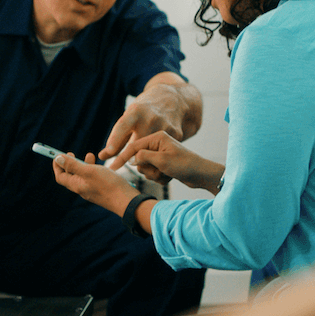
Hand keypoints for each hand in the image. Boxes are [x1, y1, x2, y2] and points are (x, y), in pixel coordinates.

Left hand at [52, 152, 139, 215]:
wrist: (126, 200)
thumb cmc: (108, 185)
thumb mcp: (89, 171)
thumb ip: (73, 165)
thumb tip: (58, 159)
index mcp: (76, 185)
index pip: (60, 176)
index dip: (57, 165)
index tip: (58, 155)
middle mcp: (82, 189)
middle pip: (70, 176)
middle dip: (70, 163)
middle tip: (72, 153)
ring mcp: (92, 190)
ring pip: (83, 176)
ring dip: (83, 164)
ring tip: (90, 155)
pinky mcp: (101, 190)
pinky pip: (92, 179)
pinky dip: (93, 170)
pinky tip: (101, 165)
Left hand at [98, 73, 201, 168]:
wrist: (172, 100)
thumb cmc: (144, 111)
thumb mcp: (129, 117)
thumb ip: (117, 139)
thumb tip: (101, 156)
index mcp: (136, 112)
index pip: (123, 126)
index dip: (115, 140)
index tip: (109, 153)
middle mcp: (151, 118)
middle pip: (137, 145)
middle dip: (129, 157)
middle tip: (121, 164)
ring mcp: (165, 126)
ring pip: (151, 152)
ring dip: (144, 159)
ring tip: (143, 155)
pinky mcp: (177, 134)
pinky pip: (163, 152)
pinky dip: (158, 156)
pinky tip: (158, 152)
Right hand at [109, 132, 224, 193]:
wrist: (202, 174)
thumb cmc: (185, 165)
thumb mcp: (162, 160)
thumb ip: (144, 157)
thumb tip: (132, 159)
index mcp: (157, 137)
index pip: (133, 146)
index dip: (122, 157)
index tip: (112, 167)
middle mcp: (157, 144)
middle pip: (139, 160)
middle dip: (148, 169)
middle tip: (160, 170)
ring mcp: (160, 154)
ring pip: (145, 168)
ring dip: (154, 175)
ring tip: (167, 174)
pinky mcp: (164, 164)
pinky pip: (153, 173)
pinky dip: (160, 178)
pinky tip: (170, 177)